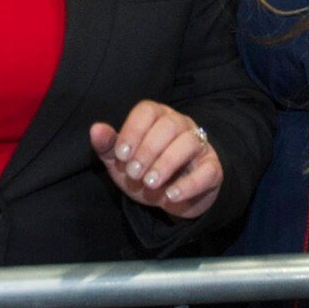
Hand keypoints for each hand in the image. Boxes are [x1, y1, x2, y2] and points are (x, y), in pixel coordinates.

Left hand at [90, 101, 222, 219]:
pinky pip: (207, 171)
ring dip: (166, 164)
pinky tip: (170, 195)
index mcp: (157, 116)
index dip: (133, 131)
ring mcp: (199, 145)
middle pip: (169, 125)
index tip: (121, 156)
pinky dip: (188, 184)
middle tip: (134, 174)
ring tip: (150, 183)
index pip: (147, 111)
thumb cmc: (145, 171)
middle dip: (148, 150)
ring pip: (189, 143)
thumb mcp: (122, 161)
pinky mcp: (213, 168)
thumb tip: (95, 129)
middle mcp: (181, 125)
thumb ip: (108, 145)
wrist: (171, 197)